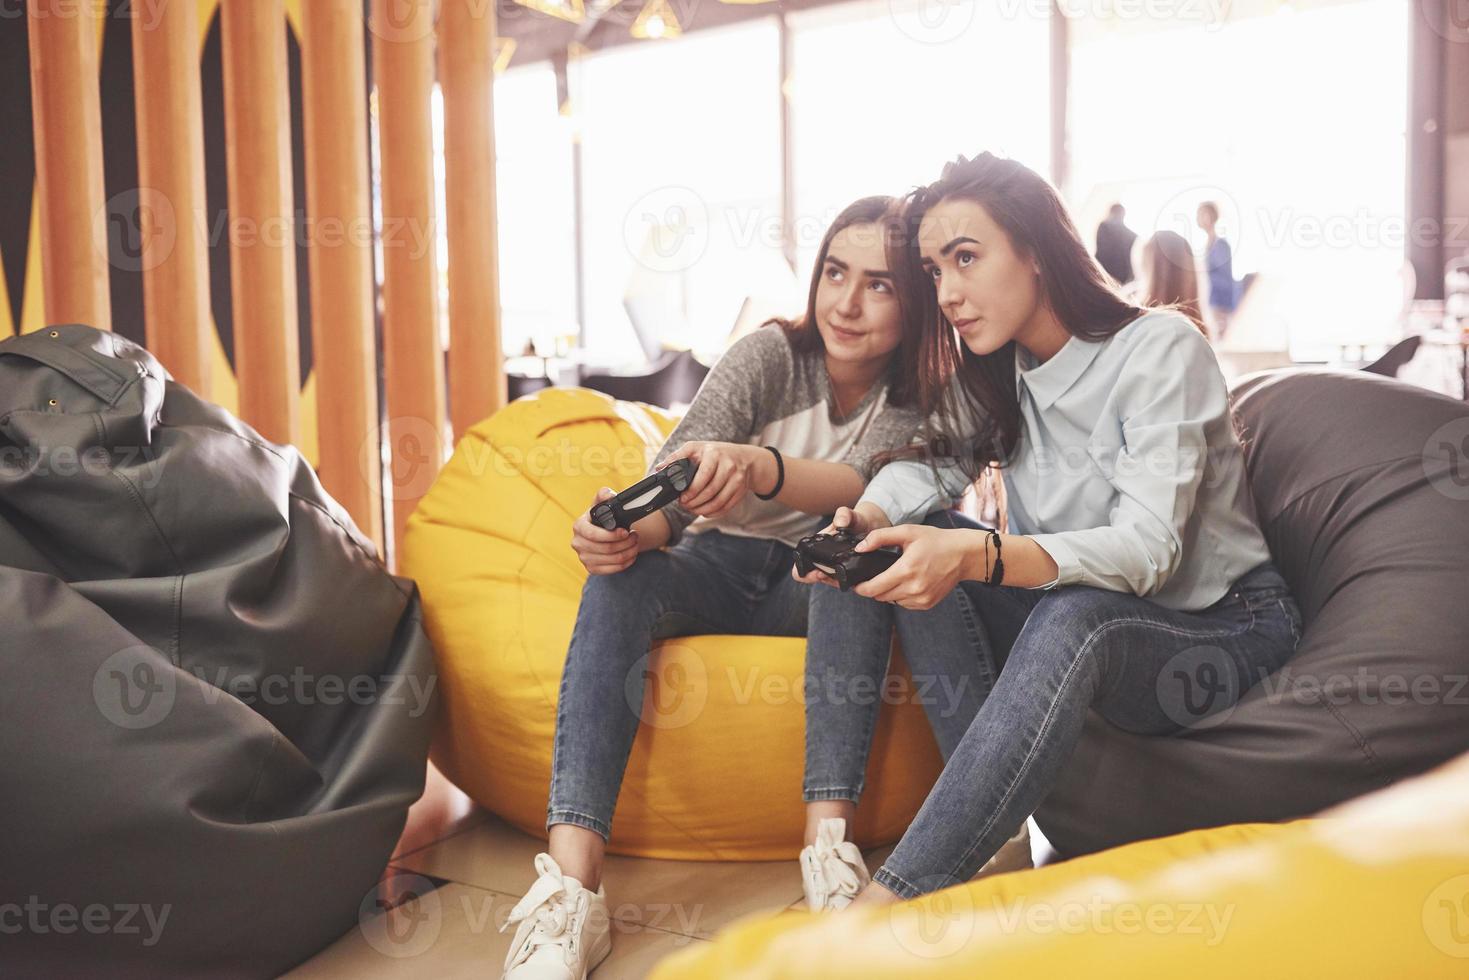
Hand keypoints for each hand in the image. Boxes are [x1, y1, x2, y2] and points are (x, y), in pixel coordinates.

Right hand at [571, 488, 639, 574]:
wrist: (601, 531)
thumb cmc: (602, 516)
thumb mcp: (602, 503)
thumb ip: (604, 495)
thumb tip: (608, 494)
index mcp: (579, 526)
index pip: (592, 534)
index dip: (611, 535)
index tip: (625, 532)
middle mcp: (578, 543)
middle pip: (606, 549)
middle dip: (625, 543)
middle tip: (635, 536)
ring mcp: (584, 558)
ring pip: (612, 559)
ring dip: (629, 552)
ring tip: (635, 543)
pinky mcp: (592, 569)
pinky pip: (613, 569)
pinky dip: (626, 562)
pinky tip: (631, 554)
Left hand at [667, 441, 776, 518]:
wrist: (744, 458)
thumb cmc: (715, 453)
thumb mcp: (697, 448)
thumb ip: (677, 457)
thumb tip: (659, 468)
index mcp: (714, 454)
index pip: (703, 476)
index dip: (691, 491)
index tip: (682, 499)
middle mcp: (728, 466)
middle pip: (710, 491)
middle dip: (694, 503)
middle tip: (684, 505)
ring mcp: (737, 479)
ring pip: (718, 502)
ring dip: (702, 510)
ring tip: (692, 509)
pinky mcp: (741, 490)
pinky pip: (726, 507)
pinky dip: (713, 513)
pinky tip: (704, 512)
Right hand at [792, 502, 891, 588]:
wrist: (871, 525)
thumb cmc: (854, 521)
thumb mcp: (849, 515)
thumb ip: (844, 515)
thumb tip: (840, 523)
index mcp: (817, 548)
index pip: (800, 566)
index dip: (802, 571)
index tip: (814, 568)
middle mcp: (824, 560)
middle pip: (811, 577)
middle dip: (816, 577)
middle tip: (823, 573)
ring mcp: (836, 569)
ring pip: (830, 582)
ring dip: (833, 581)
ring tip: (840, 574)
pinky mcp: (850, 573)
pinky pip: (846, 582)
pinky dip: (849, 581)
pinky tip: (855, 576)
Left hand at [850, 524, 984, 609]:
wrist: (963, 555)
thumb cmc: (935, 541)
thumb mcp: (907, 532)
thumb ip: (880, 537)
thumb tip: (860, 548)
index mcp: (906, 570)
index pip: (873, 588)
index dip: (860, 587)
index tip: (855, 583)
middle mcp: (913, 588)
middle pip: (880, 596)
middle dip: (873, 588)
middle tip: (873, 576)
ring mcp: (921, 598)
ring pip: (891, 601)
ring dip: (887, 592)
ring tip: (893, 576)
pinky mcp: (927, 604)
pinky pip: (905, 604)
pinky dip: (901, 596)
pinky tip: (906, 582)